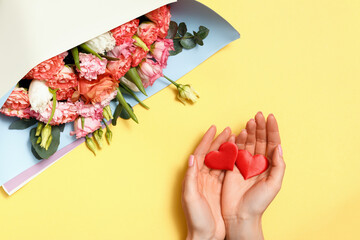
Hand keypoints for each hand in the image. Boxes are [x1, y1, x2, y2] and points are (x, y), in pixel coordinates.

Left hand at [182, 125, 231, 239]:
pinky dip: (232, 162)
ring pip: (221, 161)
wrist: (205, 236)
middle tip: (228, 130)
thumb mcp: (190, 197)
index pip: (200, 153)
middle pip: (211, 154)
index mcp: (194, 177)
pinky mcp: (220, 189)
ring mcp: (212, 183)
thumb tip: (191, 158)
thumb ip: (190, 177)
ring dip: (227, 149)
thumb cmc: (196, 218)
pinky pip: (227, 171)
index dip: (206, 140)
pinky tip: (239, 155)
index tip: (214, 128)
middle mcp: (202, 177)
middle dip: (219, 141)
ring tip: (235, 138)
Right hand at [221, 112, 284, 239]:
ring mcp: (244, 163)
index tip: (270, 117)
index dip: (271, 130)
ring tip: (250, 120)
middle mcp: (257, 162)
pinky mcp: (232, 165)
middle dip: (259, 126)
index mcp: (269, 165)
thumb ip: (278, 166)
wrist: (239, 214)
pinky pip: (234, 150)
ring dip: (249, 131)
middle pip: (259, 140)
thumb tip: (278, 147)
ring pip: (248, 142)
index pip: (272, 143)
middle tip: (258, 114)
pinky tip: (239, 132)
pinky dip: (236, 140)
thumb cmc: (258, 203)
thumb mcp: (274, 185)